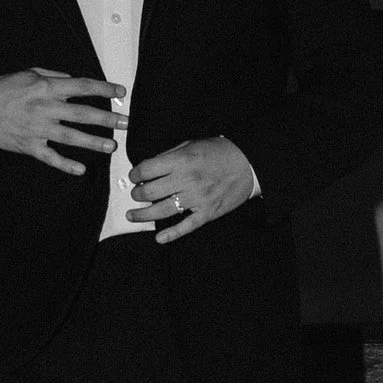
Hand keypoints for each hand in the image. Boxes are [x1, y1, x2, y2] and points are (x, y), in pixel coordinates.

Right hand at [0, 69, 119, 173]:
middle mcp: (45, 108)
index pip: (82, 87)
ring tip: (111, 147)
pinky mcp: (29, 146)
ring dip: (93, 143)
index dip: (104, 89)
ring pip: (71, 137)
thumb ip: (54, 77)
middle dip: (107, 119)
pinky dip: (66, 165)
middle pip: (83, 114)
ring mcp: (38, 129)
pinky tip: (81, 170)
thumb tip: (74, 80)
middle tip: (125, 122)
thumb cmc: (4, 89)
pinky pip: (51, 157)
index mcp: (47, 88)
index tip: (120, 93)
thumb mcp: (29, 73)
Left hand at [130, 135, 257, 243]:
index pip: (147, 170)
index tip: (134, 177)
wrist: (249, 163)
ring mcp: (197, 199)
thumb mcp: (192, 144)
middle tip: (135, 194)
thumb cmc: (220, 152)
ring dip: (144, 214)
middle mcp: (186, 180)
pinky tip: (159, 238)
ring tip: (132, 215)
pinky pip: (186, 226)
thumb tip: (149, 166)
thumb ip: (170, 155)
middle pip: (150, 192)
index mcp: (181, 160)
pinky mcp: (207, 213)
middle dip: (137, 194)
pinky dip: (171, 234)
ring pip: (162, 211)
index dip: (135, 174)